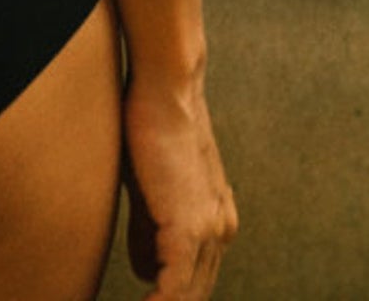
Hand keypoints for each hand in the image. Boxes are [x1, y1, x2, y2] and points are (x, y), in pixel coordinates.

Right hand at [121, 70, 237, 299]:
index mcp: (216, 221)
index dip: (172, 298)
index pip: (196, 279)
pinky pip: (174, 287)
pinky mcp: (188, 227)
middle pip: (196, 294)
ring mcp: (208, 230)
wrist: (169, 89)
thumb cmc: (152, 126)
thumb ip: (150, 231)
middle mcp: (220, 230)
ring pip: (187, 295)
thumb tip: (148, 274)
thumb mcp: (150, 188)